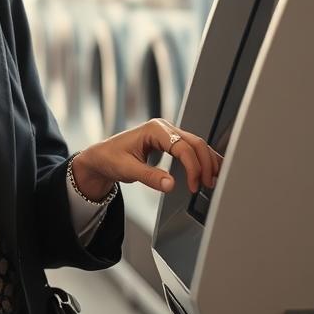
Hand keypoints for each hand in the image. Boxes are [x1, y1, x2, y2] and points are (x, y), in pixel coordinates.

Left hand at [71, 118, 221, 196]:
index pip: (182, 147)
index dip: (192, 167)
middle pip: (195, 143)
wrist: (101, 157)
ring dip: (207, 161)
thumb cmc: (110, 158)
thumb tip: (171, 184)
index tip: (194, 185)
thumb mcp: (127, 169)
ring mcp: (168, 133)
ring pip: (196, 144)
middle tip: (208, 184)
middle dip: (205, 164)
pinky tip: (208, 171)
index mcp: (154, 129)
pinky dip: (201, 159)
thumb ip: (150, 177)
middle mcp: (164, 128)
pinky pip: (191, 148)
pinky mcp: (170, 142)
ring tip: (212, 180)